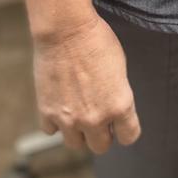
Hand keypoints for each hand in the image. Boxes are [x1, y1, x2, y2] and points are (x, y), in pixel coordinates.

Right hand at [33, 11, 141, 154]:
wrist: (66, 30)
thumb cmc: (97, 40)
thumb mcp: (120, 67)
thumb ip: (118, 94)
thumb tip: (115, 109)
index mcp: (120, 105)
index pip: (129, 136)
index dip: (126, 129)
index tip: (121, 123)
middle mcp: (95, 118)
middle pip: (101, 147)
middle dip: (102, 134)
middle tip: (99, 116)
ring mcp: (69, 119)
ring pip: (76, 144)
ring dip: (79, 132)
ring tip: (79, 113)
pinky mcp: (48, 113)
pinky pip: (52, 130)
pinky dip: (55, 122)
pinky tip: (60, 106)